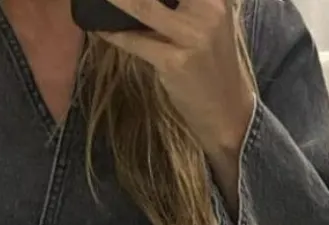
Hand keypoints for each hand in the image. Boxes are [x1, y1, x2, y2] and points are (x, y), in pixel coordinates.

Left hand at [101, 0, 255, 164]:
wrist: (227, 110)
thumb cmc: (213, 63)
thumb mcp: (211, 21)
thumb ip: (188, 2)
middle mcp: (208, 9)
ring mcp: (192, 36)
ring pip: (143, 6)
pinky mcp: (175, 62)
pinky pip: (136, 42)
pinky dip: (115, 35)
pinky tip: (101, 29)